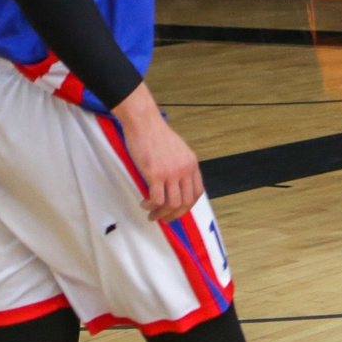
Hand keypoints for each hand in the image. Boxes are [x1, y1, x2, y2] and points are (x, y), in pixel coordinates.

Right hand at [119, 107, 204, 222]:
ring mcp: (171, 173)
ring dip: (161, 214)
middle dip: (175, 215)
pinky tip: (144, 204)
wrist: (144, 123)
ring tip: (151, 214)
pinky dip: (150, 206)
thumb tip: (176, 184)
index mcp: (192, 164)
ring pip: (172, 204)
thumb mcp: (178, 150)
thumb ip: (180, 166)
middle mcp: (185, 170)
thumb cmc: (157, 135)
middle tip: (163, 219)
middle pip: (187, 202)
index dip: (188, 206)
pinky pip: (157, 199)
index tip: (177, 211)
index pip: (197, 192)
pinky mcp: (155, 174)